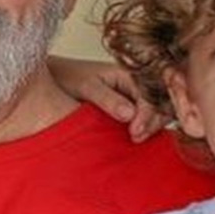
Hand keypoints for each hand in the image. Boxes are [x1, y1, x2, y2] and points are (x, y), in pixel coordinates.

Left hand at [47, 55, 170, 141]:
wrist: (52, 80)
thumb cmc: (68, 78)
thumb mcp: (86, 87)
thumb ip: (107, 99)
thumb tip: (130, 115)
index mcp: (129, 73)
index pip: (150, 94)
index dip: (147, 114)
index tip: (134, 132)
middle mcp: (136, 84)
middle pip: (162, 102)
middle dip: (154, 121)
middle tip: (136, 138)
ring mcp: (135, 96)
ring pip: (159, 111)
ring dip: (153, 125)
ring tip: (135, 140)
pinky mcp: (130, 109)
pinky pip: (147, 118)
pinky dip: (147, 128)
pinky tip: (137, 138)